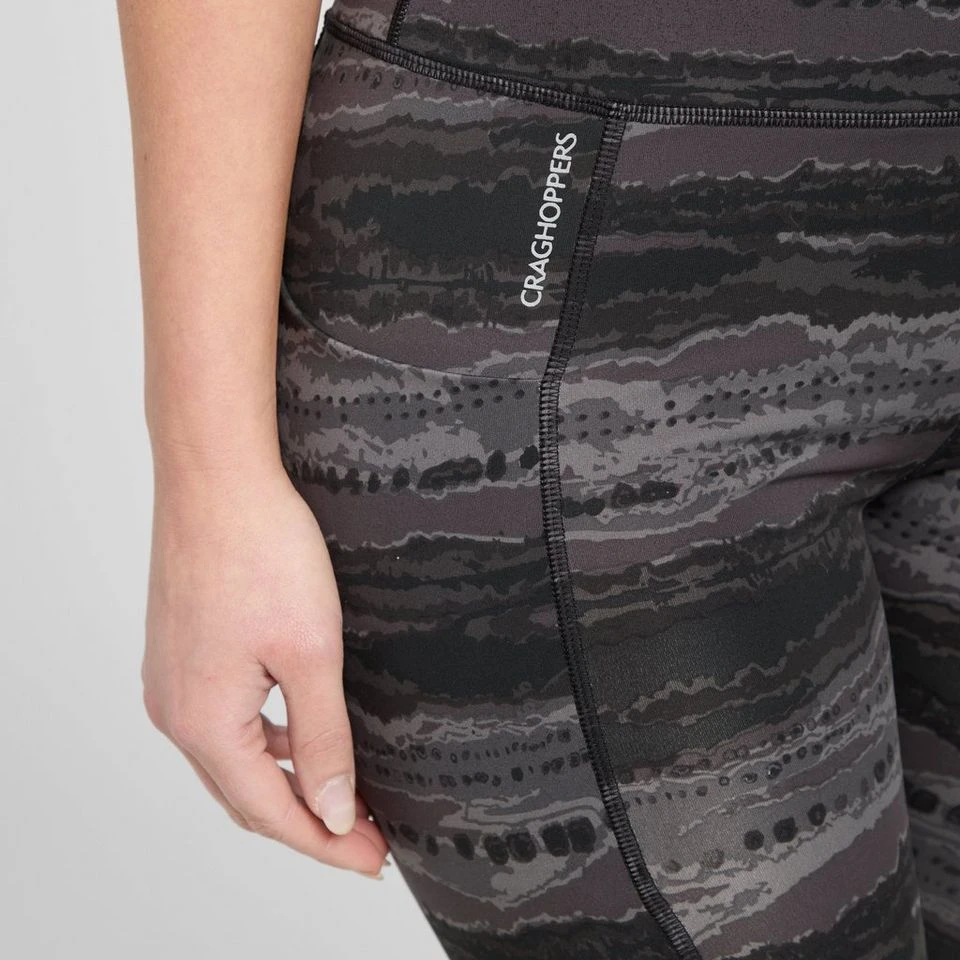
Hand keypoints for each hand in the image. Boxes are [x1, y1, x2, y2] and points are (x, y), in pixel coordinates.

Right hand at [142, 460, 387, 876]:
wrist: (217, 479)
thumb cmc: (262, 552)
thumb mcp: (310, 653)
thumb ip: (322, 739)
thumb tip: (332, 810)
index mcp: (204, 722)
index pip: (272, 813)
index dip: (327, 844)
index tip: (373, 860)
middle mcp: (175, 712)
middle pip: (248, 795)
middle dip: (310, 821)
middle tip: (367, 837)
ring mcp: (172, 682)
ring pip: (234, 761)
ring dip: (288, 783)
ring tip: (343, 793)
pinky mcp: (182, 654)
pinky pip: (224, 723)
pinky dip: (266, 744)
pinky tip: (301, 734)